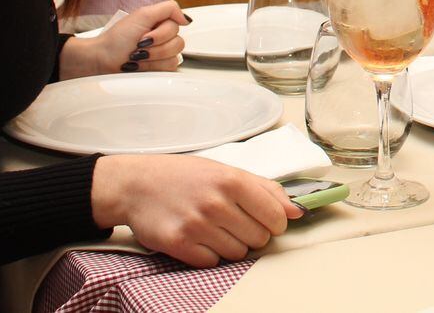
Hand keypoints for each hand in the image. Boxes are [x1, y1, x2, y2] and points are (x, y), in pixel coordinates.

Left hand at [60, 0, 188, 79]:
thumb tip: (186, 18)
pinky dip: (151, 67)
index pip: (177, 25)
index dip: (161, 33)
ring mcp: (162, 55)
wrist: (102, 60)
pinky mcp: (159, 70)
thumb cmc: (116, 39)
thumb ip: (169, 9)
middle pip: (178, 43)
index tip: (143, 34)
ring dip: (152, 58)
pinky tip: (139, 66)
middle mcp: (163, 38)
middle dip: (155, 46)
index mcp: (160, 23)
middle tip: (138, 46)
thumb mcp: (142, 15)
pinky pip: (169, 69)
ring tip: (136, 57)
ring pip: (174, 57)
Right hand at [92, 155, 301, 267]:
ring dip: (232, 244)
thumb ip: (265, 189)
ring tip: (215, 228)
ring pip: (238, 253)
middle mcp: (216, 202)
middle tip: (234, 221)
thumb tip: (296, 211)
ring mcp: (197, 225)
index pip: (276, 216)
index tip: (265, 219)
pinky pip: (213, 262)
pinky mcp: (179, 244)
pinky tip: (200, 237)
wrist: (137, 185)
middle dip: (253, 233)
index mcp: (232, 180)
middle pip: (259, 238)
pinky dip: (210, 254)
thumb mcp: (226, 170)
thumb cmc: (186, 176)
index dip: (275, 222)